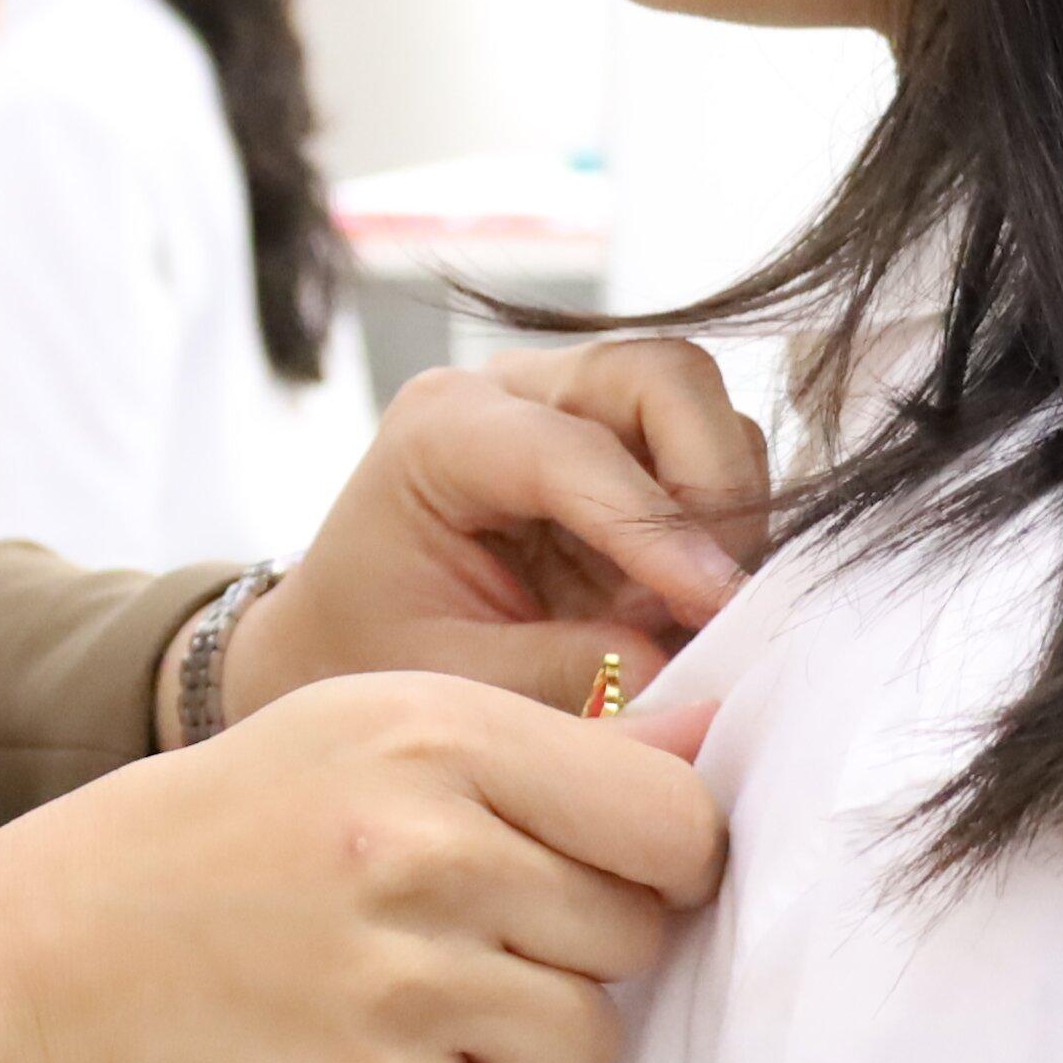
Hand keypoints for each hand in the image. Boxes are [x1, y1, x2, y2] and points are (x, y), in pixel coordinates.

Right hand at [0, 672, 728, 1062]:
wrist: (59, 954)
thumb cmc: (239, 833)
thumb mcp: (371, 730)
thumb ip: (543, 744)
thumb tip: (717, 737)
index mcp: (437, 735)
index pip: (670, 817)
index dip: (661, 860)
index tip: (605, 876)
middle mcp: (424, 849)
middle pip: (636, 936)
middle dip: (575, 952)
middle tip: (465, 943)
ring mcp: (399, 983)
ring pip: (591, 1042)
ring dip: (532, 1044)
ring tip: (420, 1007)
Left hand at [225, 342, 775, 723]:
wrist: (341, 637)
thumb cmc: (372, 653)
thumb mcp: (449, 682)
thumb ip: (557, 673)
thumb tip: (672, 666)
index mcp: (442, 431)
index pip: (577, 453)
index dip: (658, 529)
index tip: (717, 605)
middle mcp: (512, 391)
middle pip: (664, 380)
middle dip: (712, 485)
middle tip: (719, 599)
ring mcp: (572, 404)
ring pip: (701, 411)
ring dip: (722, 510)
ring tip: (690, 612)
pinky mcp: (617, 442)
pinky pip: (705, 455)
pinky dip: (717, 525)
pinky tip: (685, 599)